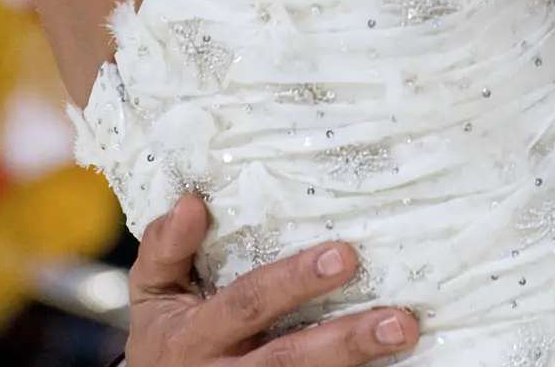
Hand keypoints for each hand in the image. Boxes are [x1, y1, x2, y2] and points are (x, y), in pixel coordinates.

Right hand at [124, 196, 419, 366]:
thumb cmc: (164, 337)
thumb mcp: (152, 293)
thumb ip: (166, 249)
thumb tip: (191, 204)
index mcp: (196, 333)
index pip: (248, 303)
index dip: (292, 281)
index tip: (343, 254)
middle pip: (288, 357)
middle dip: (344, 339)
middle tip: (396, 317)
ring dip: (356, 360)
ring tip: (401, 334)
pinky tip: (389, 364)